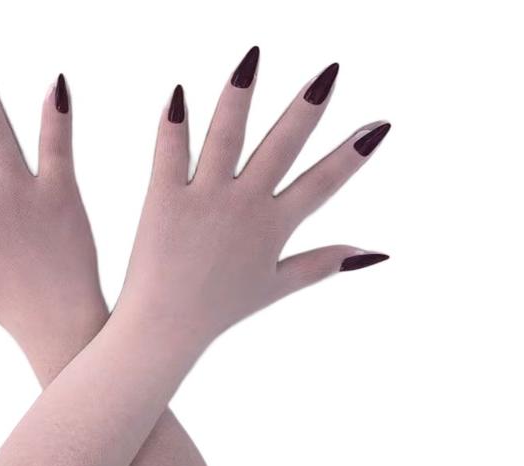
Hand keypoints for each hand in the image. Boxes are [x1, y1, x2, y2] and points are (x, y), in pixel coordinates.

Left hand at [118, 50, 388, 348]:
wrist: (165, 328)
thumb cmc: (220, 308)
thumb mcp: (277, 286)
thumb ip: (324, 263)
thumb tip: (377, 253)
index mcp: (273, 227)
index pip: (322, 184)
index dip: (352, 156)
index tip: (380, 125)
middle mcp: (243, 208)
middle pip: (281, 148)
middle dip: (307, 109)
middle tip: (329, 72)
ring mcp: (204, 201)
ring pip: (226, 138)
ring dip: (240, 96)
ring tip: (252, 59)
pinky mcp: (163, 200)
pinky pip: (170, 154)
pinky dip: (174, 125)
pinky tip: (178, 93)